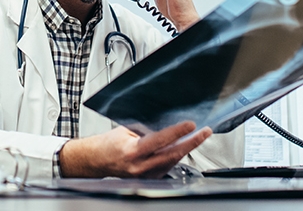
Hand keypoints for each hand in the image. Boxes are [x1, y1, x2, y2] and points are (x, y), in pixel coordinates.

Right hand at [58, 121, 212, 177]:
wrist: (97, 160)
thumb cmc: (109, 143)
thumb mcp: (127, 130)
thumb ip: (147, 129)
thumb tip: (169, 122)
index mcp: (132, 151)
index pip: (160, 140)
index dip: (177, 132)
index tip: (191, 125)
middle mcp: (139, 167)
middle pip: (172, 154)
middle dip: (192, 142)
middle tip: (205, 132)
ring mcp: (145, 176)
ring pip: (172, 161)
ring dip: (187, 148)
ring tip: (198, 136)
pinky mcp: (148, 180)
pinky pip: (168, 167)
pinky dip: (176, 156)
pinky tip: (182, 147)